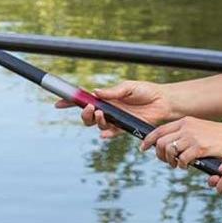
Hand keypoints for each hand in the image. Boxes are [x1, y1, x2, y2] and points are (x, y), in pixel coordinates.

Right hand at [53, 80, 173, 138]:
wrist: (163, 102)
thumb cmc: (146, 91)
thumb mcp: (128, 87)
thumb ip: (112, 92)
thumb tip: (95, 92)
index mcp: (106, 98)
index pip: (84, 100)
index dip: (70, 102)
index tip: (58, 103)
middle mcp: (108, 109)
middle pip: (87, 116)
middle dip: (84, 114)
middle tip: (90, 108)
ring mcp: (115, 120)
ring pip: (98, 125)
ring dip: (96, 121)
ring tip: (102, 114)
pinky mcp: (124, 128)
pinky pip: (112, 133)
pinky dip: (107, 134)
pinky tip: (105, 134)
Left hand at [139, 117, 221, 167]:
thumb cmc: (218, 136)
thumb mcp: (199, 129)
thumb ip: (184, 133)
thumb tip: (169, 145)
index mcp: (185, 121)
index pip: (160, 130)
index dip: (148, 140)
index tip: (143, 148)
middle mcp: (186, 127)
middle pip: (160, 142)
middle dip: (158, 154)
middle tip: (165, 161)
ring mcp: (192, 137)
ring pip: (169, 150)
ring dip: (170, 161)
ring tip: (177, 164)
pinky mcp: (199, 147)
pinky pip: (182, 159)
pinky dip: (181, 165)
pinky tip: (186, 166)